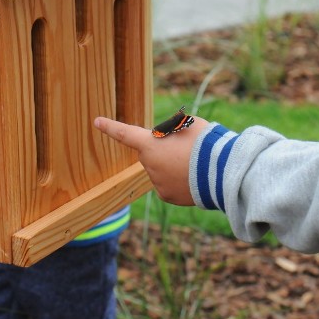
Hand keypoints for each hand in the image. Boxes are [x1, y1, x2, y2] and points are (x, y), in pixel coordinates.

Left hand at [93, 116, 209, 205]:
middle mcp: (148, 165)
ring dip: (171, 165)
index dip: (110, 126)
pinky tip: (192, 177)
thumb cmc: (205, 143)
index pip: (125, 133)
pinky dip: (177, 180)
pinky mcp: (167, 196)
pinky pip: (168, 184)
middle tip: (186, 148)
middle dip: (162, 150)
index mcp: (150, 144)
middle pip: (150, 153)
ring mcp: (157, 182)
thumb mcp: (188, 125)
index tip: (97, 121)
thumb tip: (167, 138)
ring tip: (194, 164)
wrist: (222, 172)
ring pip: (160, 169)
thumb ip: (171, 130)